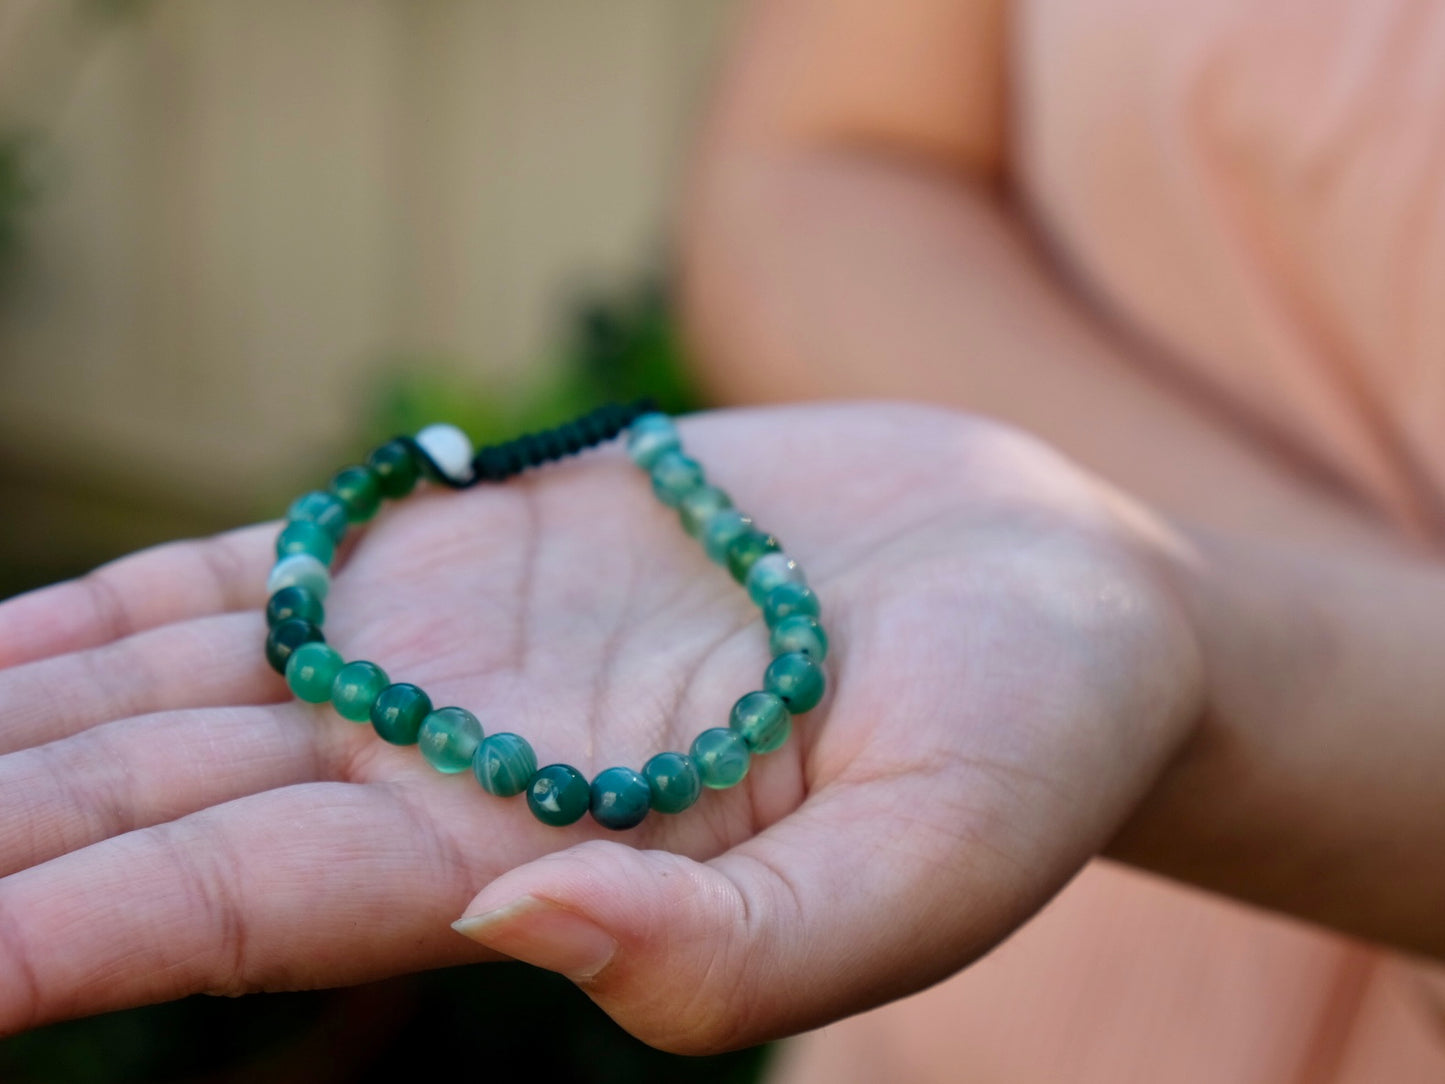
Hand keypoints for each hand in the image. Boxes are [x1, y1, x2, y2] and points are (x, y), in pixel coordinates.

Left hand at [0, 403, 1202, 1050]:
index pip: (255, 913)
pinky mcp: (483, 546)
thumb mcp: (923, 873)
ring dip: (22, 725)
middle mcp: (464, 775)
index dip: (71, 939)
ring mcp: (460, 655)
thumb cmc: (1024, 744)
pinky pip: (265, 574)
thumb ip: (731, 956)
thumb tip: (511, 927)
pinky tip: (13, 643)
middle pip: (172, 808)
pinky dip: (125, 607)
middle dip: (3, 833)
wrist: (1049, 580)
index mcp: (548, 872)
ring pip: (184, 692)